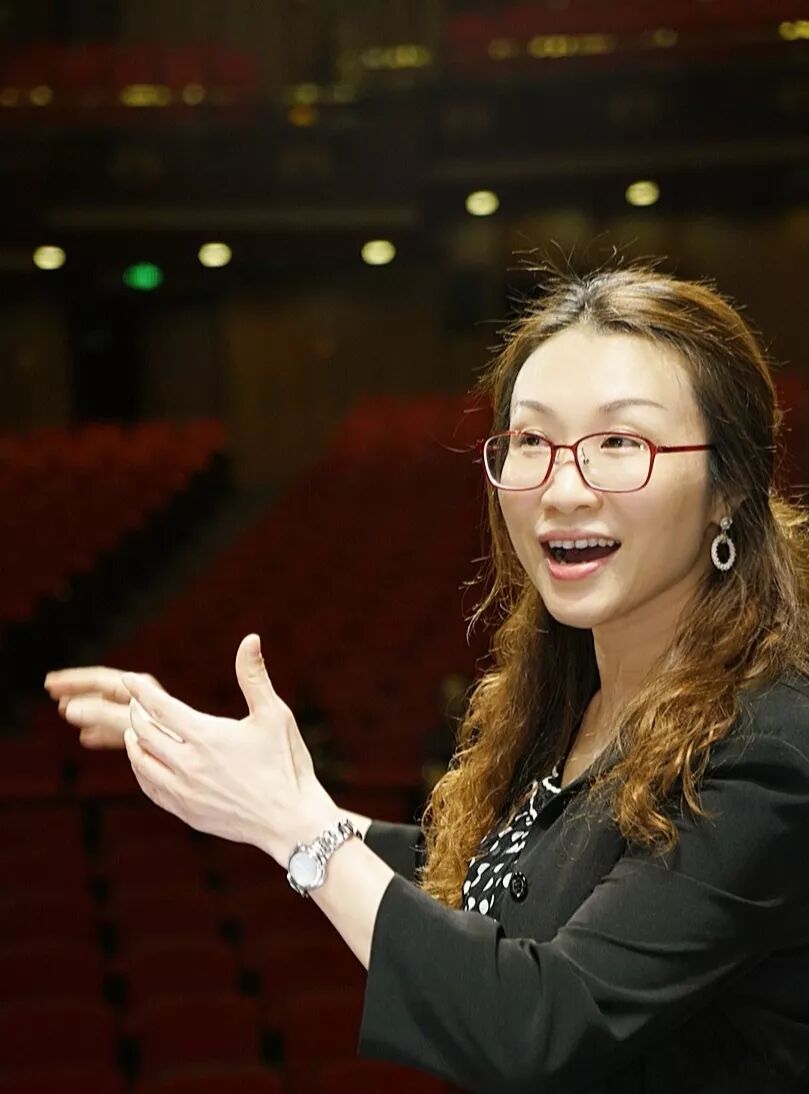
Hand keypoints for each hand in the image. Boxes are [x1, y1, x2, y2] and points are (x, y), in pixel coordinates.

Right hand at [44, 665, 165, 748]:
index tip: (50, 683)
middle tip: (49, 687)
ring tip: (64, 710)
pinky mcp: (149, 734)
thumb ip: (103, 716)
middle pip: (102, 689)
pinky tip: (86, 738)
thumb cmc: (173, 736)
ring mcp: (146, 716)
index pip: (100, 680)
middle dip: (76, 688)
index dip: (74, 680)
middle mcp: (144, 700)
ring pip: (109, 708)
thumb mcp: (133, 722)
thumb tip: (68, 709)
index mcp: (142, 691)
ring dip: (86, 708)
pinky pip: (118, 728)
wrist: (203, 757)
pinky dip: (100, 731)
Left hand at [122, 633, 339, 865]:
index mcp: (206, 736)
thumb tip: (250, 638)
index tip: (129, 679)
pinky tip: (147, 764)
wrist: (291, 821)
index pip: (160, 707)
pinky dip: (143, 771)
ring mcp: (185, 792)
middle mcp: (188, 765)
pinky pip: (151, 789)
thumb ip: (254, 676)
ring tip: (137, 731)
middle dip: (136, 714)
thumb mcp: (275, 714)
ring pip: (142, 763)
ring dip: (135, 743)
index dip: (141, 690)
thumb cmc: (287, 763)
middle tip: (135, 703)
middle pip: (144, 733)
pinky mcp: (187, 813)